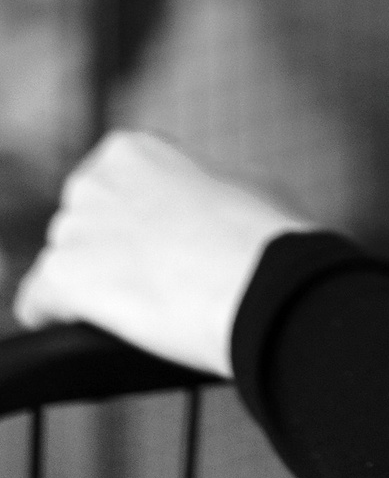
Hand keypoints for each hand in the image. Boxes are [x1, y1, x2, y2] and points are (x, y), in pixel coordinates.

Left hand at [13, 130, 312, 378]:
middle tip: (148, 278)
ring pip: (63, 263)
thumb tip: (202, 205)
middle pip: (82, 224)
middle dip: (107, 249)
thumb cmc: (264, 234)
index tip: (156, 241)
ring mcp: (74, 228)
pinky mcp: (62, 277)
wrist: (259, 281)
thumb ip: (200, 186)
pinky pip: (35, 302)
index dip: (132, 219)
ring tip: (132, 308)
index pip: (109, 187)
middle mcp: (92, 181)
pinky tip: (73, 326)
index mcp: (132, 150)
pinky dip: (51, 316)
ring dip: (88, 284)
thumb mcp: (239, 183)